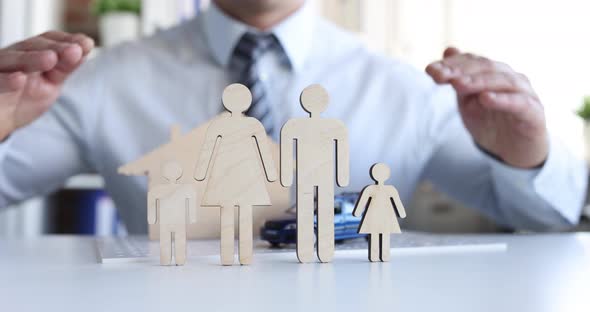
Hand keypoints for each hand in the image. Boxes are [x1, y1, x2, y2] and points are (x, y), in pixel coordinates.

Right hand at [0, 31, 93, 140]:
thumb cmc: (23, 98)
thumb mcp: (50, 82)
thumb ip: (65, 66)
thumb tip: (87, 44)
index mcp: (28, 54)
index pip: (46, 40)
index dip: (65, 40)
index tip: (86, 44)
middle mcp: (11, 57)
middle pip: (30, 47)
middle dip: (53, 48)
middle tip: (74, 51)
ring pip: (11, 60)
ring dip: (32, 59)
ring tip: (51, 59)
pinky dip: (6, 80)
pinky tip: (19, 79)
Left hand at [426, 47, 547, 167]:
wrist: (514, 150)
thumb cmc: (491, 122)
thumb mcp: (468, 101)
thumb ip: (459, 79)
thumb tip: (448, 50)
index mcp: (493, 73)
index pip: (472, 61)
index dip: (451, 64)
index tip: (430, 70)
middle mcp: (510, 78)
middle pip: (486, 67)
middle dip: (461, 70)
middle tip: (440, 76)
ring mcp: (524, 93)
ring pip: (503, 81)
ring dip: (478, 82)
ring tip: (458, 85)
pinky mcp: (534, 112)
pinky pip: (519, 103)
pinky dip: (502, 100)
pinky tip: (485, 99)